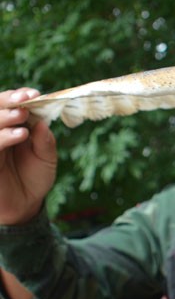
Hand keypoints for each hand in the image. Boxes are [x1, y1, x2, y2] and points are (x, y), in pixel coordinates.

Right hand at [0, 88, 56, 224]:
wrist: (25, 204)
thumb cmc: (35, 177)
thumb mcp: (47, 158)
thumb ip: (45, 142)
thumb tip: (43, 122)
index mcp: (12, 125)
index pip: (10, 104)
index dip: (18, 96)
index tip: (34, 94)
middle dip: (7, 102)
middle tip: (23, 101)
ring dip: (4, 117)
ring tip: (21, 116)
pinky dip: (3, 137)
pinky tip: (19, 135)